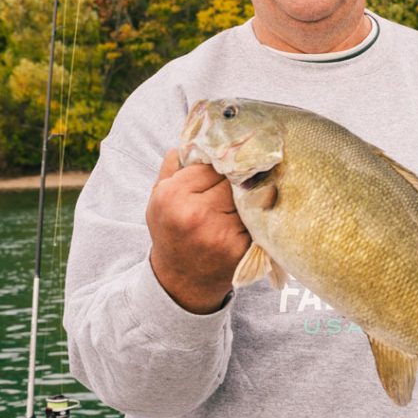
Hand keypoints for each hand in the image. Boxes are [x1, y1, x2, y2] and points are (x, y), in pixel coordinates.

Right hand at [147, 148, 251, 313]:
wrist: (182, 282)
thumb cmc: (171, 232)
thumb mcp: (159, 198)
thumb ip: (174, 166)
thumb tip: (196, 135)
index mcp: (173, 195)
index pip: (212, 164)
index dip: (221, 166)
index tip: (225, 170)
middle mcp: (195, 213)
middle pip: (233, 179)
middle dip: (238, 179)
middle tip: (241, 182)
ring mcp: (220, 232)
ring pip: (248, 197)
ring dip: (251, 197)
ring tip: (245, 201)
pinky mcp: (241, 247)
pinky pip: (257, 218)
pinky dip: (257, 216)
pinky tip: (250, 219)